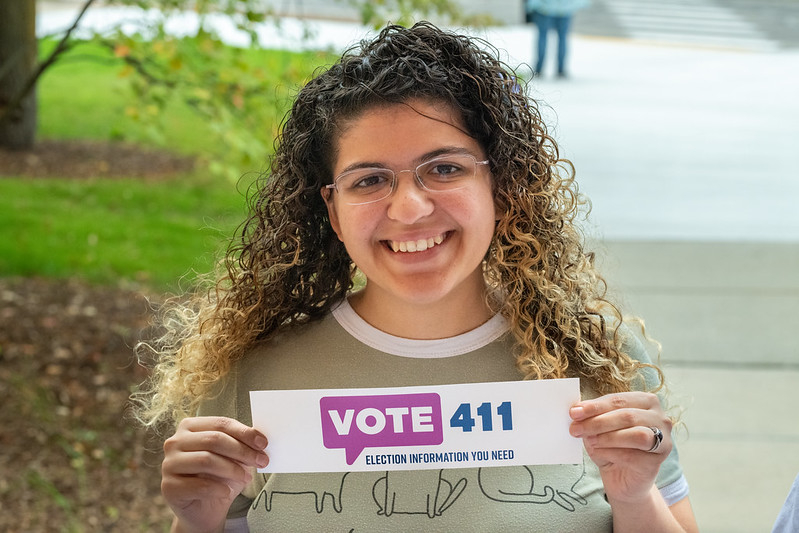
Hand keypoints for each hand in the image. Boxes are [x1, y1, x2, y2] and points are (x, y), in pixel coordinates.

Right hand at [161, 416, 268, 532]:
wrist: (204, 510)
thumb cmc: (218, 477)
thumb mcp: (233, 457)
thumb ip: (241, 444)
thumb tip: (260, 438)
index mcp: (189, 427)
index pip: (221, 423)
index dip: (244, 433)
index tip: (263, 443)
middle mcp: (174, 442)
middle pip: (213, 439)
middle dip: (242, 451)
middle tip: (261, 461)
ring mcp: (168, 464)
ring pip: (206, 460)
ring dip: (232, 469)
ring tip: (245, 477)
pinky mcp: (168, 487)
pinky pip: (199, 484)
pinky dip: (218, 488)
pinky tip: (226, 491)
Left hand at [569, 392, 672, 504]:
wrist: (621, 479)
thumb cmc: (611, 447)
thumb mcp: (598, 428)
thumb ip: (591, 416)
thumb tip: (576, 409)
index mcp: (646, 402)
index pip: (619, 400)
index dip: (595, 406)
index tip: (574, 412)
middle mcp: (660, 419)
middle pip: (628, 416)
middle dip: (598, 421)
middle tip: (576, 428)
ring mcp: (663, 441)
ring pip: (637, 434)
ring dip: (608, 437)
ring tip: (589, 441)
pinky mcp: (656, 462)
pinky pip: (633, 456)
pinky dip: (611, 453)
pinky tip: (599, 453)